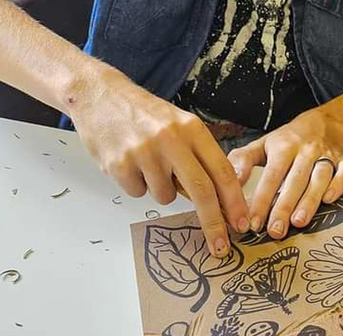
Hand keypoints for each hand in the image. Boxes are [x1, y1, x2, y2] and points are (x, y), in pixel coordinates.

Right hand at [68, 69, 248, 256]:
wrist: (101, 97)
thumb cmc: (145, 115)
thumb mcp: (179, 126)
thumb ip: (197, 157)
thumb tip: (216, 197)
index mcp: (192, 129)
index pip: (222, 170)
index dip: (234, 200)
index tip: (240, 223)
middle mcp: (172, 140)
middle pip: (201, 191)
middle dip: (213, 223)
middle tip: (220, 246)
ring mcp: (145, 152)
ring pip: (165, 196)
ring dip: (160, 189)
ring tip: (147, 163)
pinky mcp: (120, 165)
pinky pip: (137, 193)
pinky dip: (136, 184)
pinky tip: (129, 162)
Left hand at [227, 108, 342, 238]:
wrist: (323, 124)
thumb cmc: (287, 141)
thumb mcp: (262, 145)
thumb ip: (242, 162)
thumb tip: (229, 183)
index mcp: (284, 146)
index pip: (272, 174)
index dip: (262, 199)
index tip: (253, 223)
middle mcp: (306, 150)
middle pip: (296, 179)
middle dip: (284, 206)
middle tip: (275, 231)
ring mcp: (327, 155)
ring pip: (320, 177)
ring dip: (310, 199)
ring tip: (299, 222)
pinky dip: (340, 184)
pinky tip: (330, 200)